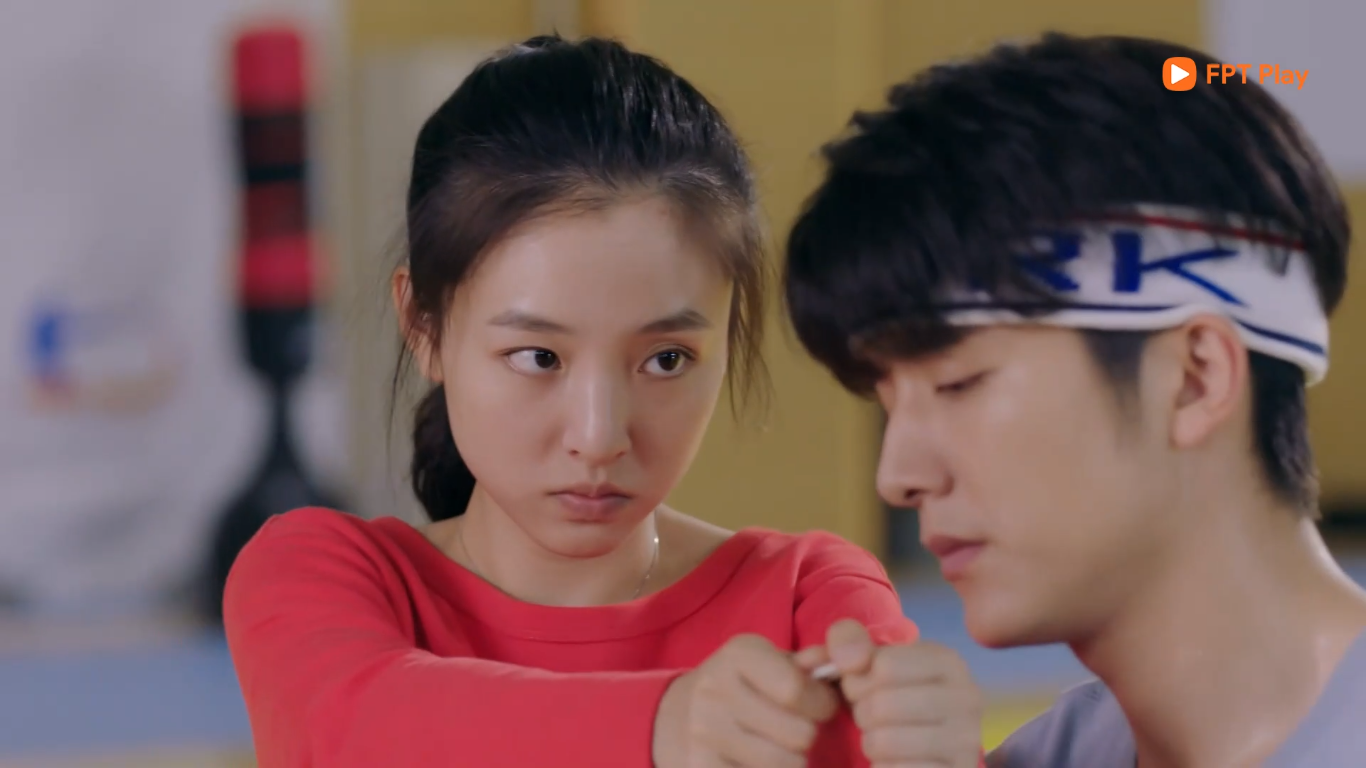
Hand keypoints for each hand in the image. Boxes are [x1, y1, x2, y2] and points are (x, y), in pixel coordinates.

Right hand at [653, 634, 840, 767]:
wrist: (678, 716)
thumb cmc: (745, 687)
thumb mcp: (773, 663)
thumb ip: (810, 664)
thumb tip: (838, 663)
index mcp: (739, 655)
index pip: (796, 690)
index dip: (822, 703)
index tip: (821, 706)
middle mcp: (714, 689)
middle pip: (798, 733)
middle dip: (809, 735)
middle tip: (800, 730)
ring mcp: (703, 732)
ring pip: (785, 764)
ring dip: (794, 761)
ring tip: (783, 748)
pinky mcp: (700, 765)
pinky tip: (760, 762)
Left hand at [821, 619, 982, 766]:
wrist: (915, 746)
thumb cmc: (885, 696)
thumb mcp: (864, 661)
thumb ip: (847, 641)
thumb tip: (847, 660)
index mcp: (946, 661)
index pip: (884, 666)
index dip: (858, 679)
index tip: (863, 688)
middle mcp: (967, 698)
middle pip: (883, 705)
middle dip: (862, 714)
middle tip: (869, 718)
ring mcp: (966, 741)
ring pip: (885, 742)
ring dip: (870, 744)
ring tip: (881, 739)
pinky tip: (892, 762)